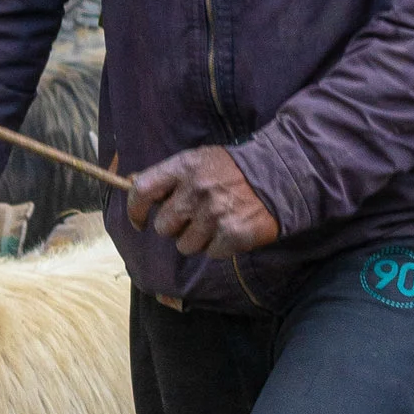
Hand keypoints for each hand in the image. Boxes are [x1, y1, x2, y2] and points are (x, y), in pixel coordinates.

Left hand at [126, 146, 278, 258]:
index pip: (143, 191)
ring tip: (215, 223)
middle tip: (194, 218)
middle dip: (175, 228)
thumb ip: (170, 176)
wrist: (281, 174)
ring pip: (185, 245)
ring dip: (197, 240)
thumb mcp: (199, 160)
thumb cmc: (233, 169)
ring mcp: (214, 213)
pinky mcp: (232, 234)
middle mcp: (196, 190)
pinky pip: (211, 253)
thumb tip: (133, 185)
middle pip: (164, 227)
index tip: (140, 221)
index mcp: (184, 167)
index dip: (135, 210)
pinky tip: (231, 230)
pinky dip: (219, 247)